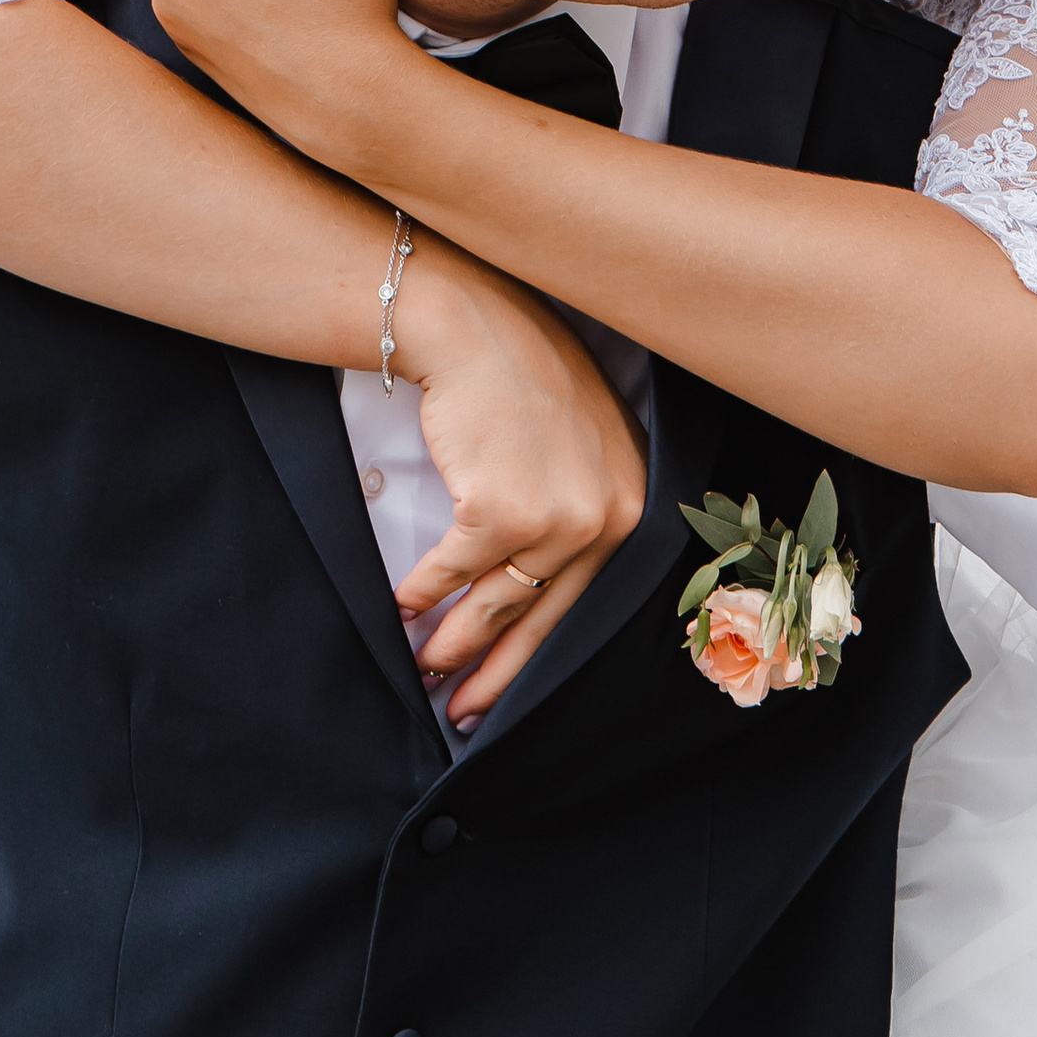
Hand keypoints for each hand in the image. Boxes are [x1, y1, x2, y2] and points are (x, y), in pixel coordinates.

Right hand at [390, 255, 647, 727]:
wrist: (476, 328)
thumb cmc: (521, 382)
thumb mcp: (580, 444)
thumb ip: (580, 508)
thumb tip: (541, 588)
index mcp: (633, 504)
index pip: (585, 600)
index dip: (539, 652)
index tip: (505, 688)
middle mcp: (607, 518)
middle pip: (546, 617)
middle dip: (497, 670)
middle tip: (463, 709)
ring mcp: (557, 518)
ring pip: (496, 603)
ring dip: (453, 641)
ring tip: (426, 663)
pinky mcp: (501, 511)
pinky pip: (453, 572)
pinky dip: (423, 593)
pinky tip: (403, 607)